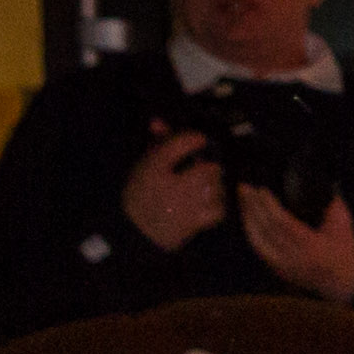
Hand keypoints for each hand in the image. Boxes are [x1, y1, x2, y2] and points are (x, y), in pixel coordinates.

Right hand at [122, 130, 225, 252]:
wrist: (135, 232)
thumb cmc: (141, 194)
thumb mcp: (144, 167)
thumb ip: (155, 144)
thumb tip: (158, 121)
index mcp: (152, 169)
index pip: (178, 144)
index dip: (194, 138)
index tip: (200, 140)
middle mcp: (169, 186)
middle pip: (207, 169)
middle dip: (210, 168)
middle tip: (206, 169)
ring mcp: (182, 206)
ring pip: (215, 189)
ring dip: (215, 187)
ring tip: (206, 188)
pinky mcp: (192, 224)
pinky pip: (218, 210)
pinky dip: (218, 206)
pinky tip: (208, 204)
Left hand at [237, 179, 353, 305]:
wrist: (345, 287)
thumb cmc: (346, 255)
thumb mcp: (345, 226)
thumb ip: (332, 204)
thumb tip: (319, 179)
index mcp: (313, 247)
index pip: (284, 223)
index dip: (270, 205)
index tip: (262, 189)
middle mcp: (295, 259)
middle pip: (267, 229)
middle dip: (253, 206)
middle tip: (245, 187)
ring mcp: (284, 267)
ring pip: (257, 239)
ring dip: (247, 217)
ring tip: (242, 198)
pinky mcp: (278, 270)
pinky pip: (258, 248)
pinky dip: (250, 231)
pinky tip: (246, 217)